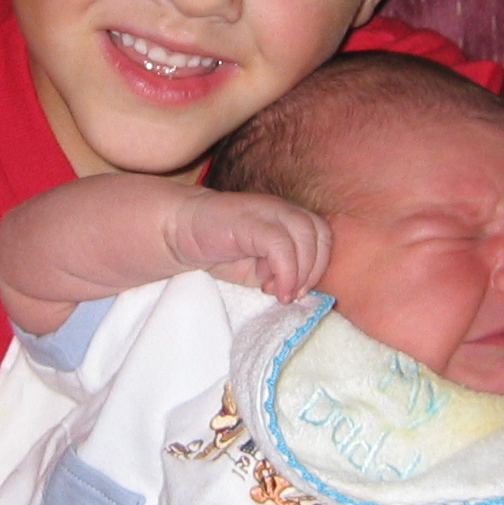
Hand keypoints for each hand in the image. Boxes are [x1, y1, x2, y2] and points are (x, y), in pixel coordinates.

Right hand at [166, 193, 330, 303]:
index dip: (318, 266)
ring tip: (281, 295)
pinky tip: (271, 289)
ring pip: (305, 236)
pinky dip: (284, 271)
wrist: (180, 229)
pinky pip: (280, 244)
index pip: (323, 236)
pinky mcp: (250, 220)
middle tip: (290, 295)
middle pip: (320, 234)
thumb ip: (281, 274)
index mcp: (289, 218)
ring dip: (299, 273)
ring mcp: (267, 210)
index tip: (297, 291)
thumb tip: (299, 290)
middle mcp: (282, 209)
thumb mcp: (258, 268)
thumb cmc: (221, 249)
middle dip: (312, 271)